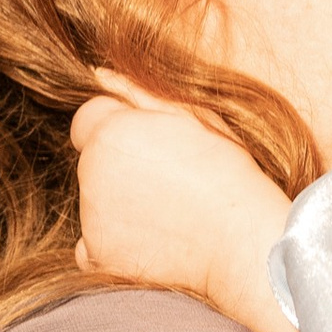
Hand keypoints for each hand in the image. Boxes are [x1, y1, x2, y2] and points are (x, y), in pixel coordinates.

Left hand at [72, 73, 313, 331]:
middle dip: (120, 167)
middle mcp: (90, 174)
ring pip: (93, 203)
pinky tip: (152, 243)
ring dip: (118, 206)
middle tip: (170, 183)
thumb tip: (100, 74)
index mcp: (110, 132)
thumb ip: (138, 92)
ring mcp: (90, 218)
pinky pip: (89, 247)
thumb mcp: (193, 116)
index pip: (88, 120)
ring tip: (169, 213)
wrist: (243, 241)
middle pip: (91, 163)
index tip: (153, 148)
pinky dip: (111, 246)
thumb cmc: (227, 173)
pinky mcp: (97, 257)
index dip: (120, 129)